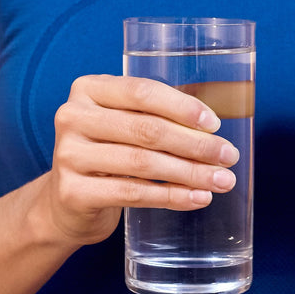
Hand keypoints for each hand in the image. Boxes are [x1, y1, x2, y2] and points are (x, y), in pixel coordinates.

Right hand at [41, 74, 240, 244]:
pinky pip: (132, 193)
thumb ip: (157, 117)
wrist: (67, 204)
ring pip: (142, 163)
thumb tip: (214, 131)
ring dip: (189, 173)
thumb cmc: (107, 155)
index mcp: (88, 89)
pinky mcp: (73, 192)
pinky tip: (197, 198)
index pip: (142, 92)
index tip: (215, 125)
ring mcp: (68, 155)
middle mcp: (73, 117)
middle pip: (146, 129)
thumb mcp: (123, 125)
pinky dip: (171, 197)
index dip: (182, 107)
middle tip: (228, 157)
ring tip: (221, 181)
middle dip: (195, 144)